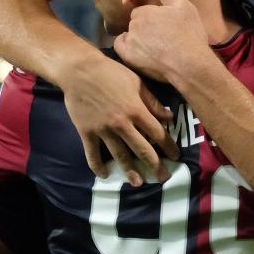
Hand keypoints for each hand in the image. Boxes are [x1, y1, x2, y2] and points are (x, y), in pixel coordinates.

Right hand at [61, 52, 173, 187]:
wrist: (78, 70)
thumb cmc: (110, 72)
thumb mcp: (136, 82)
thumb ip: (152, 102)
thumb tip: (169, 117)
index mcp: (136, 110)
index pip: (157, 133)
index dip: (168, 146)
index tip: (176, 156)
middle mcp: (122, 124)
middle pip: (142, 149)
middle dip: (154, 165)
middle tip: (163, 177)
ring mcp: (103, 130)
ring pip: (119, 155)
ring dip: (130, 171)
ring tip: (137, 183)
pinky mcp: (86, 132)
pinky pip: (92, 153)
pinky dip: (98, 166)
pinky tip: (105, 175)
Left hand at [116, 0, 217, 86]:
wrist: (189, 64)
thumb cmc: (189, 34)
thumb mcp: (183, 6)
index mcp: (145, 12)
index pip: (141, 12)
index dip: (152, 17)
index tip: (163, 25)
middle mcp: (134, 26)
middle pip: (135, 23)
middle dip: (145, 27)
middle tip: (161, 37)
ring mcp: (130, 42)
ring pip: (129, 35)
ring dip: (137, 37)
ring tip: (153, 47)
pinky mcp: (128, 57)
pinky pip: (120, 46)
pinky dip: (126, 46)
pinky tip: (139, 50)